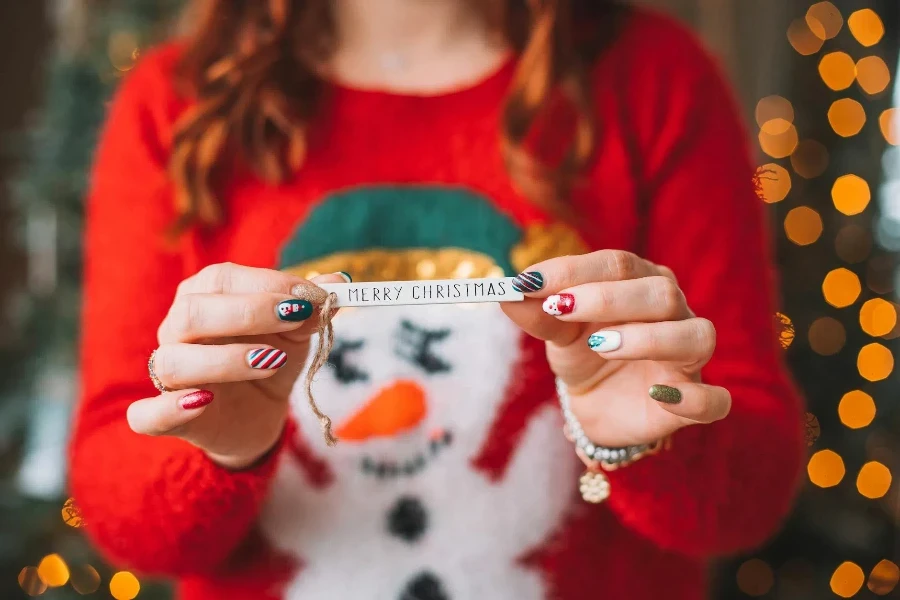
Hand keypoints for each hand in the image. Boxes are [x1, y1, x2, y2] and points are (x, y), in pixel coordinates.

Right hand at [126, 263, 343, 469]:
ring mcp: (167, 374)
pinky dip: (168, 410)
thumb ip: (312, 305)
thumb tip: (337, 281)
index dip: (267, 284)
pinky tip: (205, 401)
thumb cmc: (271, 359)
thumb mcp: (297, 331)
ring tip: (271, 361)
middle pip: (193, 313)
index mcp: (204, 296)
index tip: (311, 296)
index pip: (222, 279)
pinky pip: (146, 415)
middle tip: (295, 318)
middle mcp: (177, 330)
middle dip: (248, 313)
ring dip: (225, 359)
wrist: (259, 414)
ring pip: (173, 361)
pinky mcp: (166, 418)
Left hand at [502, 250, 729, 446]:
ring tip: (601, 345)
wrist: (597, 406)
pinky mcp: (694, 399)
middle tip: (561, 308)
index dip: (573, 270)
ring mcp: (689, 356)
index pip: (617, 263)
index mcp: (640, 282)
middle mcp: (673, 311)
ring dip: (647, 338)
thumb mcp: (556, 333)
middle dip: (608, 297)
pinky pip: (714, 399)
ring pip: (694, 335)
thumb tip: (506, 294)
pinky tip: (659, 395)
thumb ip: (536, 313)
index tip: (529, 281)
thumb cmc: (584, 354)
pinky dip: (694, 397)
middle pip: (659, 291)